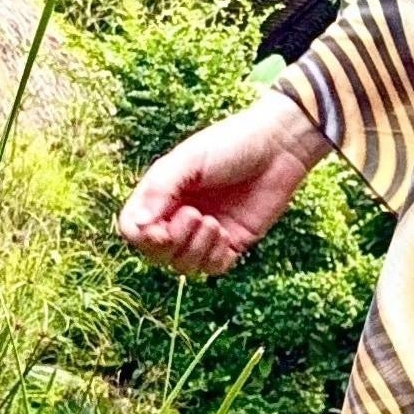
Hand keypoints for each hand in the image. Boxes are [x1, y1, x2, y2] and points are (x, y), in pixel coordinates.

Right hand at [116, 90, 327, 276]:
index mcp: (162, 194)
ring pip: (182, 265)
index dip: (142, 237)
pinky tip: (226, 234)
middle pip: (155, 253)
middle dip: (171, 243)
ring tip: (213, 222)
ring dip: (195, 249)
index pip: (133, 229)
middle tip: (194, 215)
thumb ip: (159, 189)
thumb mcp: (189, 159)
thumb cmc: (231, 144)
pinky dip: (214, 258)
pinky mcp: (232, 244)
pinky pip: (211, 269)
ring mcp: (205, 232)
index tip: (160, 229)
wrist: (280, 147)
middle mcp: (178, 215)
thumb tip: (137, 226)